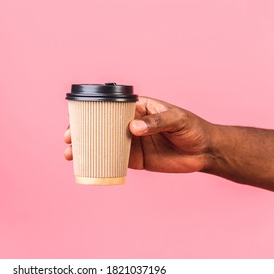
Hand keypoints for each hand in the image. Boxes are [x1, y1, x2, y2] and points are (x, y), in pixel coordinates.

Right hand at [64, 96, 213, 172]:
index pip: (110, 108)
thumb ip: (156, 122)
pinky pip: (114, 160)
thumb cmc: (193, 128)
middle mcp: (131, 124)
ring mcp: (132, 142)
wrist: (205, 151)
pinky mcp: (136, 159)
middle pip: (101, 126)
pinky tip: (87, 166)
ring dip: (87, 148)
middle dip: (82, 131)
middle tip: (68, 139)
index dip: (91, 112)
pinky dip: (101, 162)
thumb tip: (133, 129)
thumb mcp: (177, 120)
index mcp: (138, 109)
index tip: (76, 119)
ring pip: (104, 144)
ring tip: (71, 154)